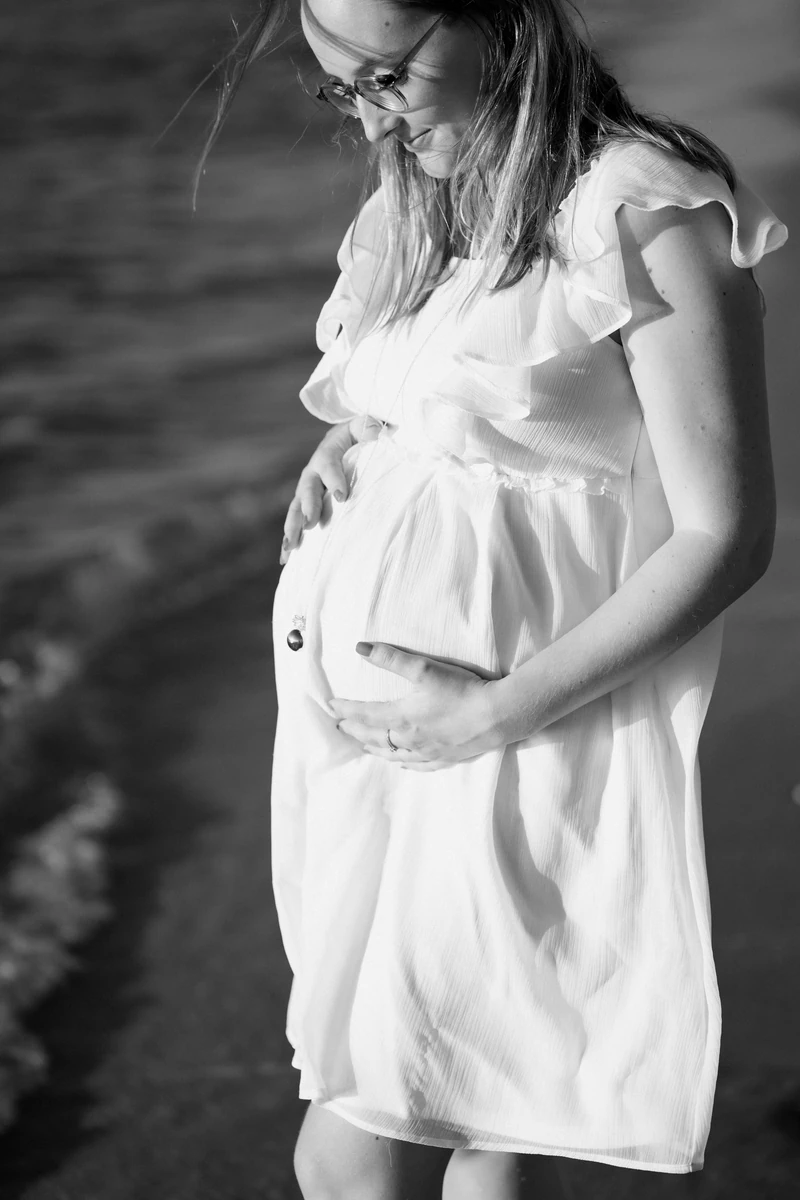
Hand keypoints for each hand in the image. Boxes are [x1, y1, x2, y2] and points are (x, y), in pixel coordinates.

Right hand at [280, 416, 382, 564]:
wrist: (343, 441)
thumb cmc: (359, 435)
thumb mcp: (365, 426)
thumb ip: (369, 428)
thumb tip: (376, 431)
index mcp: (328, 453)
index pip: (328, 465)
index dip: (334, 480)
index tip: (342, 497)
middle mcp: (313, 473)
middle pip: (307, 490)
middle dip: (308, 507)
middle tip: (311, 524)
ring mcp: (308, 490)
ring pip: (296, 508)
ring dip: (293, 527)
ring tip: (290, 547)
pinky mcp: (307, 504)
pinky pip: (296, 521)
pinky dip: (290, 539)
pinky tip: (285, 558)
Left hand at [329, 641, 506, 770]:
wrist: (497, 715)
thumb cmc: (462, 689)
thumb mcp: (424, 669)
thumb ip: (390, 658)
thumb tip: (359, 648)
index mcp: (402, 717)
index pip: (364, 715)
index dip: (346, 710)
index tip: (332, 706)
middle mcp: (410, 739)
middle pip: (375, 737)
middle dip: (355, 730)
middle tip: (340, 727)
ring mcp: (428, 752)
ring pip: (393, 754)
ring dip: (375, 748)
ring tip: (363, 746)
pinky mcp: (446, 758)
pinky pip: (419, 765)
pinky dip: (405, 763)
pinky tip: (402, 764)